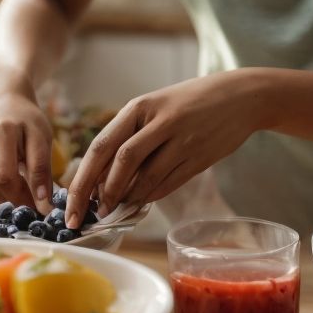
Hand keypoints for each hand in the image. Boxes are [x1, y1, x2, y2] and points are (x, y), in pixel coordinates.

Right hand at [0, 73, 54, 210]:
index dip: (23, 197)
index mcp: (2, 129)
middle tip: (29, 205)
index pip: (6, 176)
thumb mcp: (42, 140)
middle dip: (12, 200)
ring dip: (0, 199)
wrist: (5, 100)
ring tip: (18, 197)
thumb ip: (42, 171)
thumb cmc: (28, 121)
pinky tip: (2, 187)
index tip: (39, 210)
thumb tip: (43, 206)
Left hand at [66, 70, 266, 227]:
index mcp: (141, 106)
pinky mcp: (200, 158)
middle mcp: (159, 122)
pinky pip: (168, 183)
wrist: (242, 97)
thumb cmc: (191, 103)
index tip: (71, 204)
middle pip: (119, 161)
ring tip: (115, 211)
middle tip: (90, 215)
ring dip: (127, 198)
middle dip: (100, 193)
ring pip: (146, 177)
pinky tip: (140, 203)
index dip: (83, 178)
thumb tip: (100, 179)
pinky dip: (150, 197)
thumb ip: (131, 136)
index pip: (102, 146)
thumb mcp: (156, 106)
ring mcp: (182, 140)